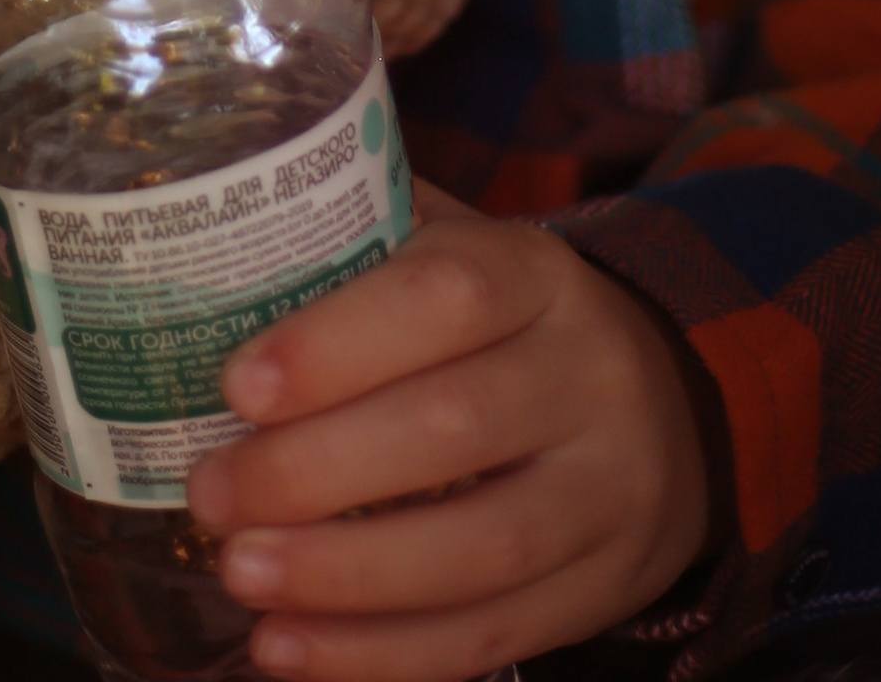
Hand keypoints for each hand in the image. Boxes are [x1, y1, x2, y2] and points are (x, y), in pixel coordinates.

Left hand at [186, 188, 715, 679]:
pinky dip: (382, 656)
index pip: (446, 297)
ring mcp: (609, 493)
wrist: (668, 408)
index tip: (238, 385)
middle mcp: (590, 376)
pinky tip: (290, 651)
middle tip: (212, 494)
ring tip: (241, 576)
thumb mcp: (457, 251)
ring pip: (479, 549)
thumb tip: (211, 254)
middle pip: (453, 429)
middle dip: (315, 472)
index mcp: (540, 274)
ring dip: (343, 577)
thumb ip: (361, 241)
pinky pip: (491, 637)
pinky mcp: (602, 591)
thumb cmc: (503, 322)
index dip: (337, 343)